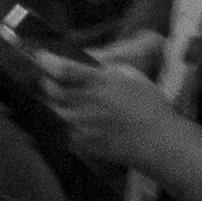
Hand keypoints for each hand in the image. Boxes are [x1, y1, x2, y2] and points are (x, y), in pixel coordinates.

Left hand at [34, 42, 175, 176]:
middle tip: (51, 79)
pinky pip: (61, 129)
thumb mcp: (132, 75)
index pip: (61, 68)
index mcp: (98, 83)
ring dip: (53, 103)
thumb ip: (105, 67)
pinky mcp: (81, 143)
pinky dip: (61, 123)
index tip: (42, 57)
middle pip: (49, 89)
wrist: (159, 142)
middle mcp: (84, 103)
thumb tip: (86, 59)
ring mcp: (80, 125)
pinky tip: (72, 120)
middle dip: (46, 81)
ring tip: (60, 99)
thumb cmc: (150, 105)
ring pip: (52, 110)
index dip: (46, 60)